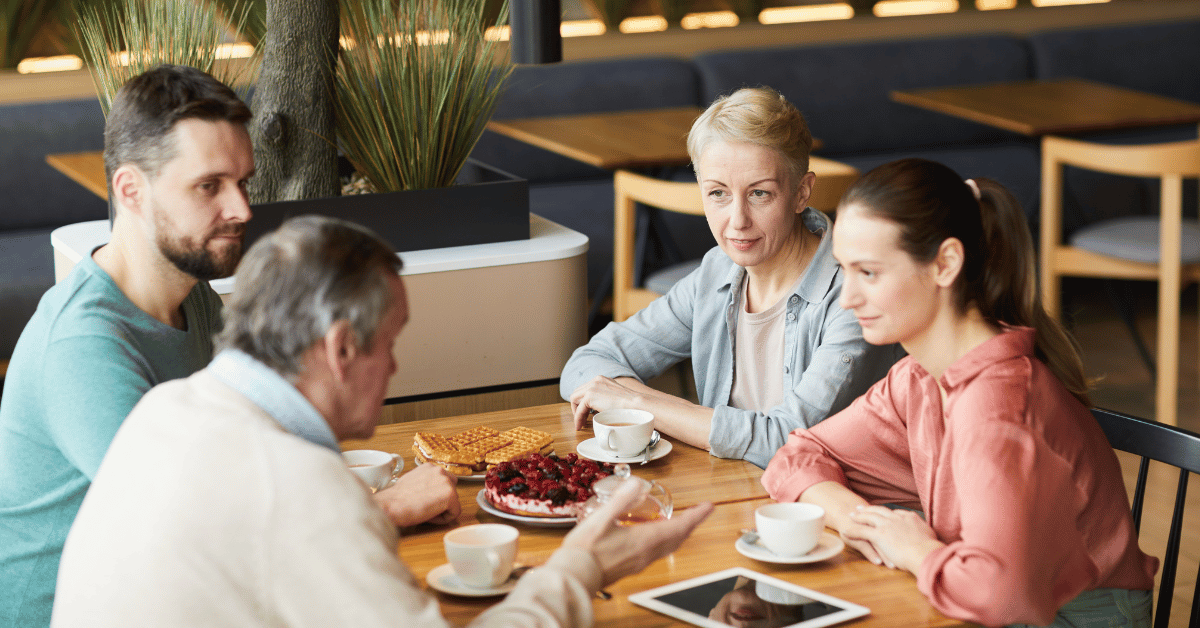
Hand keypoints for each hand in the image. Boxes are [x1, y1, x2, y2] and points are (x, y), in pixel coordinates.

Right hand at [373, 462, 459, 526]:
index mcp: (430, 467)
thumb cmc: (396, 499)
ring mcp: (446, 482)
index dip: (435, 495)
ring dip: (441, 510)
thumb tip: (430, 492)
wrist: (390, 505)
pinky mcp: (450, 495)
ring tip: (424, 511)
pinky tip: (428, 516)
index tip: (423, 500)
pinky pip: (454, 513)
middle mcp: (440, 471)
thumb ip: (425, 483)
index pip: (443, 482)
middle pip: (452, 491)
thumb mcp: (411, 482)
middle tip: (425, 507)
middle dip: (442, 501)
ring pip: (453, 503)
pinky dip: (443, 519)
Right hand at [561, 480, 712, 586]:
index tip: (708, 507)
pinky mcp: (632, 566)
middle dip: (692, 523)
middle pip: (678, 538)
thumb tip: (637, 483)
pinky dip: (665, 540)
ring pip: (669, 546)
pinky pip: (658, 552)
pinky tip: (655, 535)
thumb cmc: (585, 550)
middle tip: (700, 511)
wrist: (575, 575)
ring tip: (683, 521)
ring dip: (680, 533)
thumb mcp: (602, 517)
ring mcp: (640, 561)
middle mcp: (647, 553)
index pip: (680, 527)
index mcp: (644, 540)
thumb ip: (621, 499)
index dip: (697, 516)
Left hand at [570, 376, 640, 429]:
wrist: (635, 404)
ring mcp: (592, 387)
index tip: (585, 412)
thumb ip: (606, 397)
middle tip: (581, 418)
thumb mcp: (616, 396)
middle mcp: (595, 380)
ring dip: (576, 412)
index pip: (585, 389)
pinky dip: (577, 418)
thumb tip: (600, 406)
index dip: (582, 402)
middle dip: (577, 406)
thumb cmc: (630, 404)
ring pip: (574, 399)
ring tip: (580, 423)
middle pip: (577, 393)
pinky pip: (579, 409)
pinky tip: (580, 425)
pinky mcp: (590, 396)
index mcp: (601, 380)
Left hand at [843, 505, 943, 573]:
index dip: (886, 512)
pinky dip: (853, 531)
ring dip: (859, 516)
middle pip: (880, 511)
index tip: (882, 512)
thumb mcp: (930, 536)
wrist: (926, 553)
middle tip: (860, 507)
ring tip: (851, 515)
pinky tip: (845, 531)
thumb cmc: (930, 550)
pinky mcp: (880, 535)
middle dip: (869, 509)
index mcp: (910, 518)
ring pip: (869, 517)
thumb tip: (927, 536)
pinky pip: (862, 531)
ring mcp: (887, 525)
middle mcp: (897, 518)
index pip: (895, 512)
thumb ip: (925, 533)